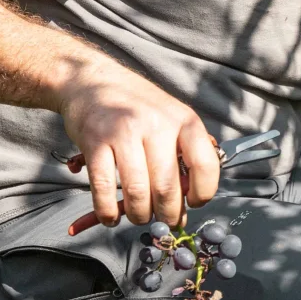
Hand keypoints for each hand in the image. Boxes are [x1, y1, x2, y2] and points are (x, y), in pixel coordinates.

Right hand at [54, 56, 219, 229]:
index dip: (203, 193)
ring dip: (139, 215)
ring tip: (138, 215)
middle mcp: (157, 124)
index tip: (193, 203)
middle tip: (163, 219)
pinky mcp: (95, 142)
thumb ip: (184, 153)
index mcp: (184, 120)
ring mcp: (124, 132)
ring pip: (137, 193)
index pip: (205, 165)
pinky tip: (111, 215)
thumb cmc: (138, 106)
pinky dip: (108, 212)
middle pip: (168, 187)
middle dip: (167, 214)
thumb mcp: (172, 119)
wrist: (94, 80)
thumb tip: (189, 200)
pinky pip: (104, 189)